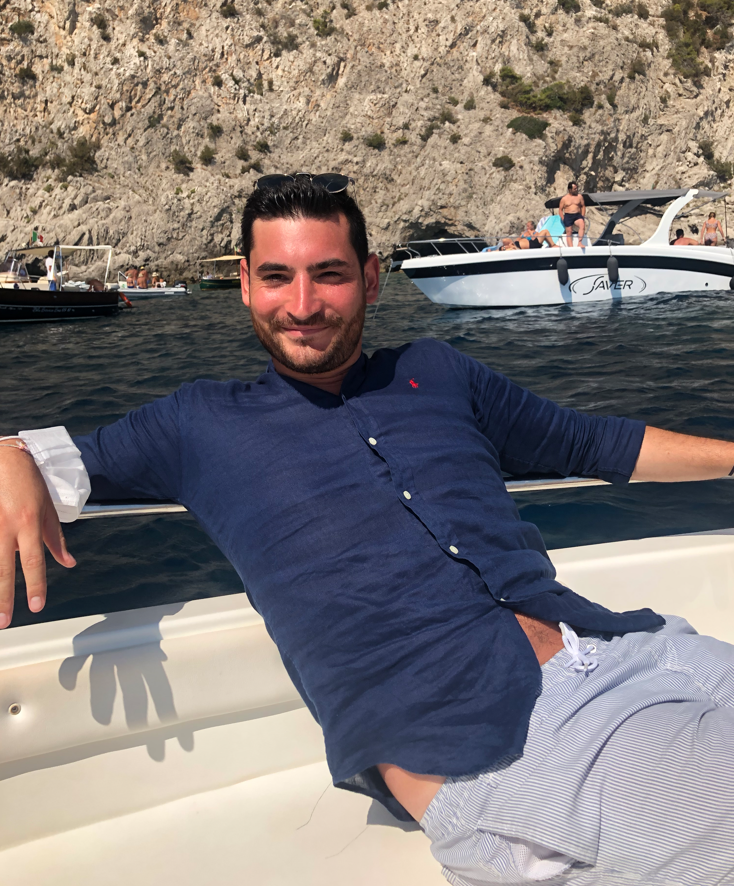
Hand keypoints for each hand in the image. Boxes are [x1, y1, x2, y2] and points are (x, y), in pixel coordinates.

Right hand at [0, 447, 75, 627]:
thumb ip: (56, 540)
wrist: (3, 457)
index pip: (34, 561)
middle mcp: (6, 525)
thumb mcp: (48, 509)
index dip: (35, 585)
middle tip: (3, 620)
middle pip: (3, 568)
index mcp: (29, 523)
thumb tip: (69, 563)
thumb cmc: (28, 482)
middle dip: (3, 597)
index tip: (36, 605)